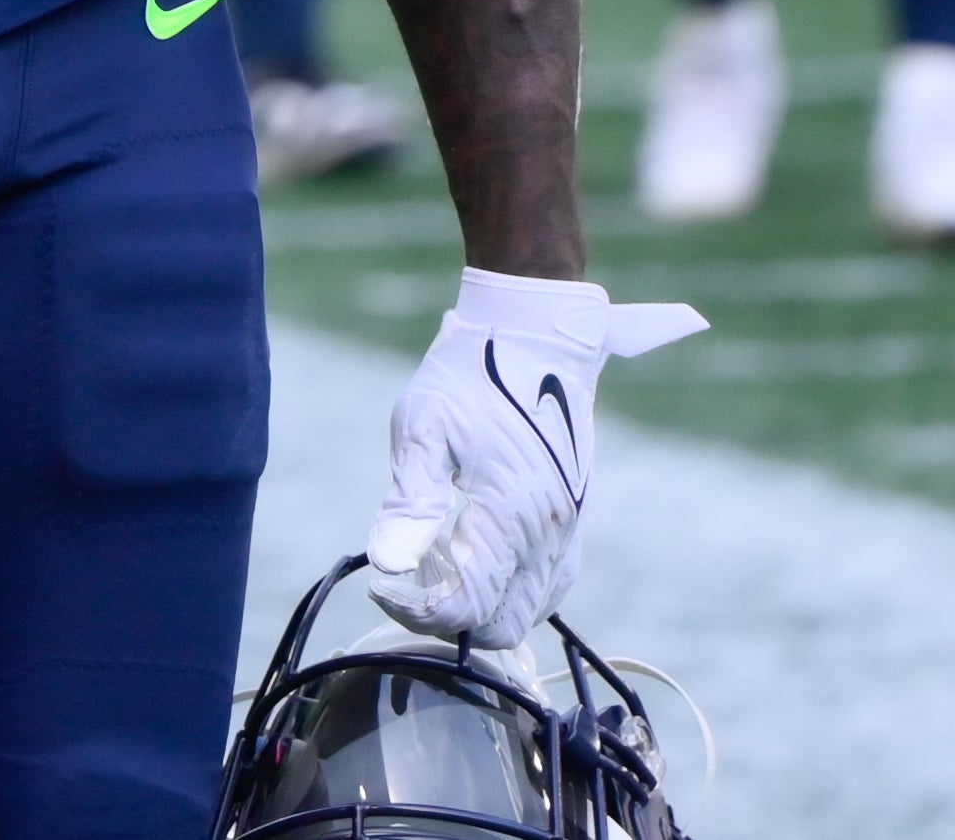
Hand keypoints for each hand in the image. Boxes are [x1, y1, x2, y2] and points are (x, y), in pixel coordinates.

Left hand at [366, 269, 705, 648]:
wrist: (535, 332)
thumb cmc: (471, 373)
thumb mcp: (423, 426)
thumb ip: (409, 502)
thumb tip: (388, 565)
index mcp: (513, 513)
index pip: (466, 603)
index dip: (416, 610)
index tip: (380, 585)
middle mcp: (550, 531)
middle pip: (502, 623)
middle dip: (449, 619)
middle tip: (408, 580)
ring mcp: (569, 526)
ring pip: (530, 610)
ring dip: (481, 607)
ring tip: (437, 562)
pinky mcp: (574, 516)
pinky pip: (550, 584)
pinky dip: (513, 593)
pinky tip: (478, 564)